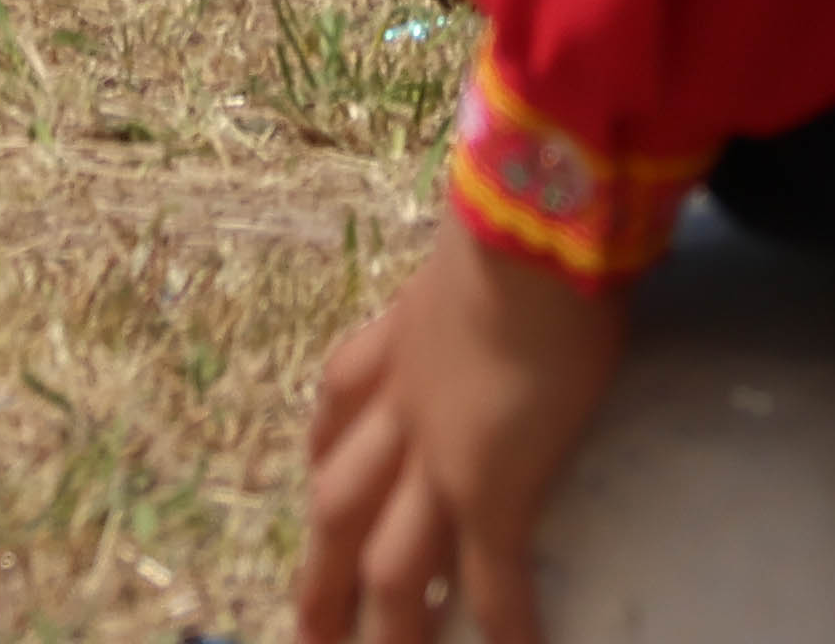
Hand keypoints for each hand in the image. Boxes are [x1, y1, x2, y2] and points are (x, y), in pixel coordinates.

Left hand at [296, 223, 625, 643]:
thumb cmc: (516, 230)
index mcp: (387, 348)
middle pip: (336, 511)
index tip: (321, 490)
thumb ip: (472, 278)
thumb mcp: (469, 255)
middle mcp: (396, 413)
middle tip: (308, 634)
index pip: (336, 418)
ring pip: (391, 567)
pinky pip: (490, 579)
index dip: (327, 460)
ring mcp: (436, 458)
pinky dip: (499, 625)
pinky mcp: (491, 487)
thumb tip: (515, 262)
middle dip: (319, 577)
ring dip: (386, 629)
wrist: (526, 238)